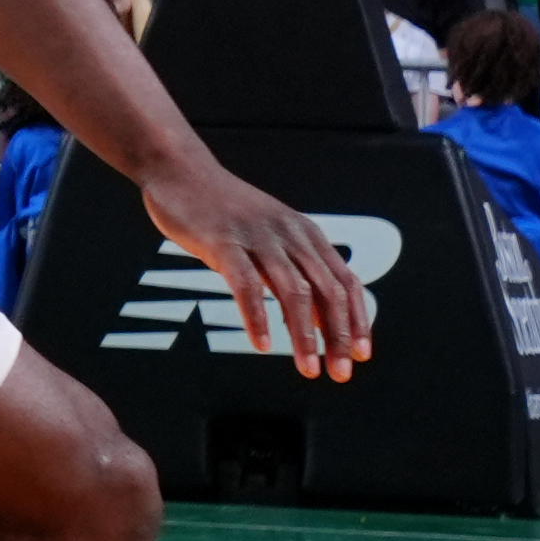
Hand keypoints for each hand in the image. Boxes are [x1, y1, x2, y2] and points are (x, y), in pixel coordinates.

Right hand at [140, 160, 374, 380]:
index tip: (361, 355)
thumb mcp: (270, 232)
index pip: (346, 282)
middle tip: (340, 372)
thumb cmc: (222, 206)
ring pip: (293, 292)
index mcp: (305, 232)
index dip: (358, 321)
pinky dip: (257, 317)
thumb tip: (318, 315)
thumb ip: (293, 267)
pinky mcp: (221, 241)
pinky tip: (261, 343)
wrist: (178, 168)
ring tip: (308, 368)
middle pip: (326, 292)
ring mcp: (256, 236)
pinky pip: (245, 285)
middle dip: (338, 337)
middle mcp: (288, 233)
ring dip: (304, 335)